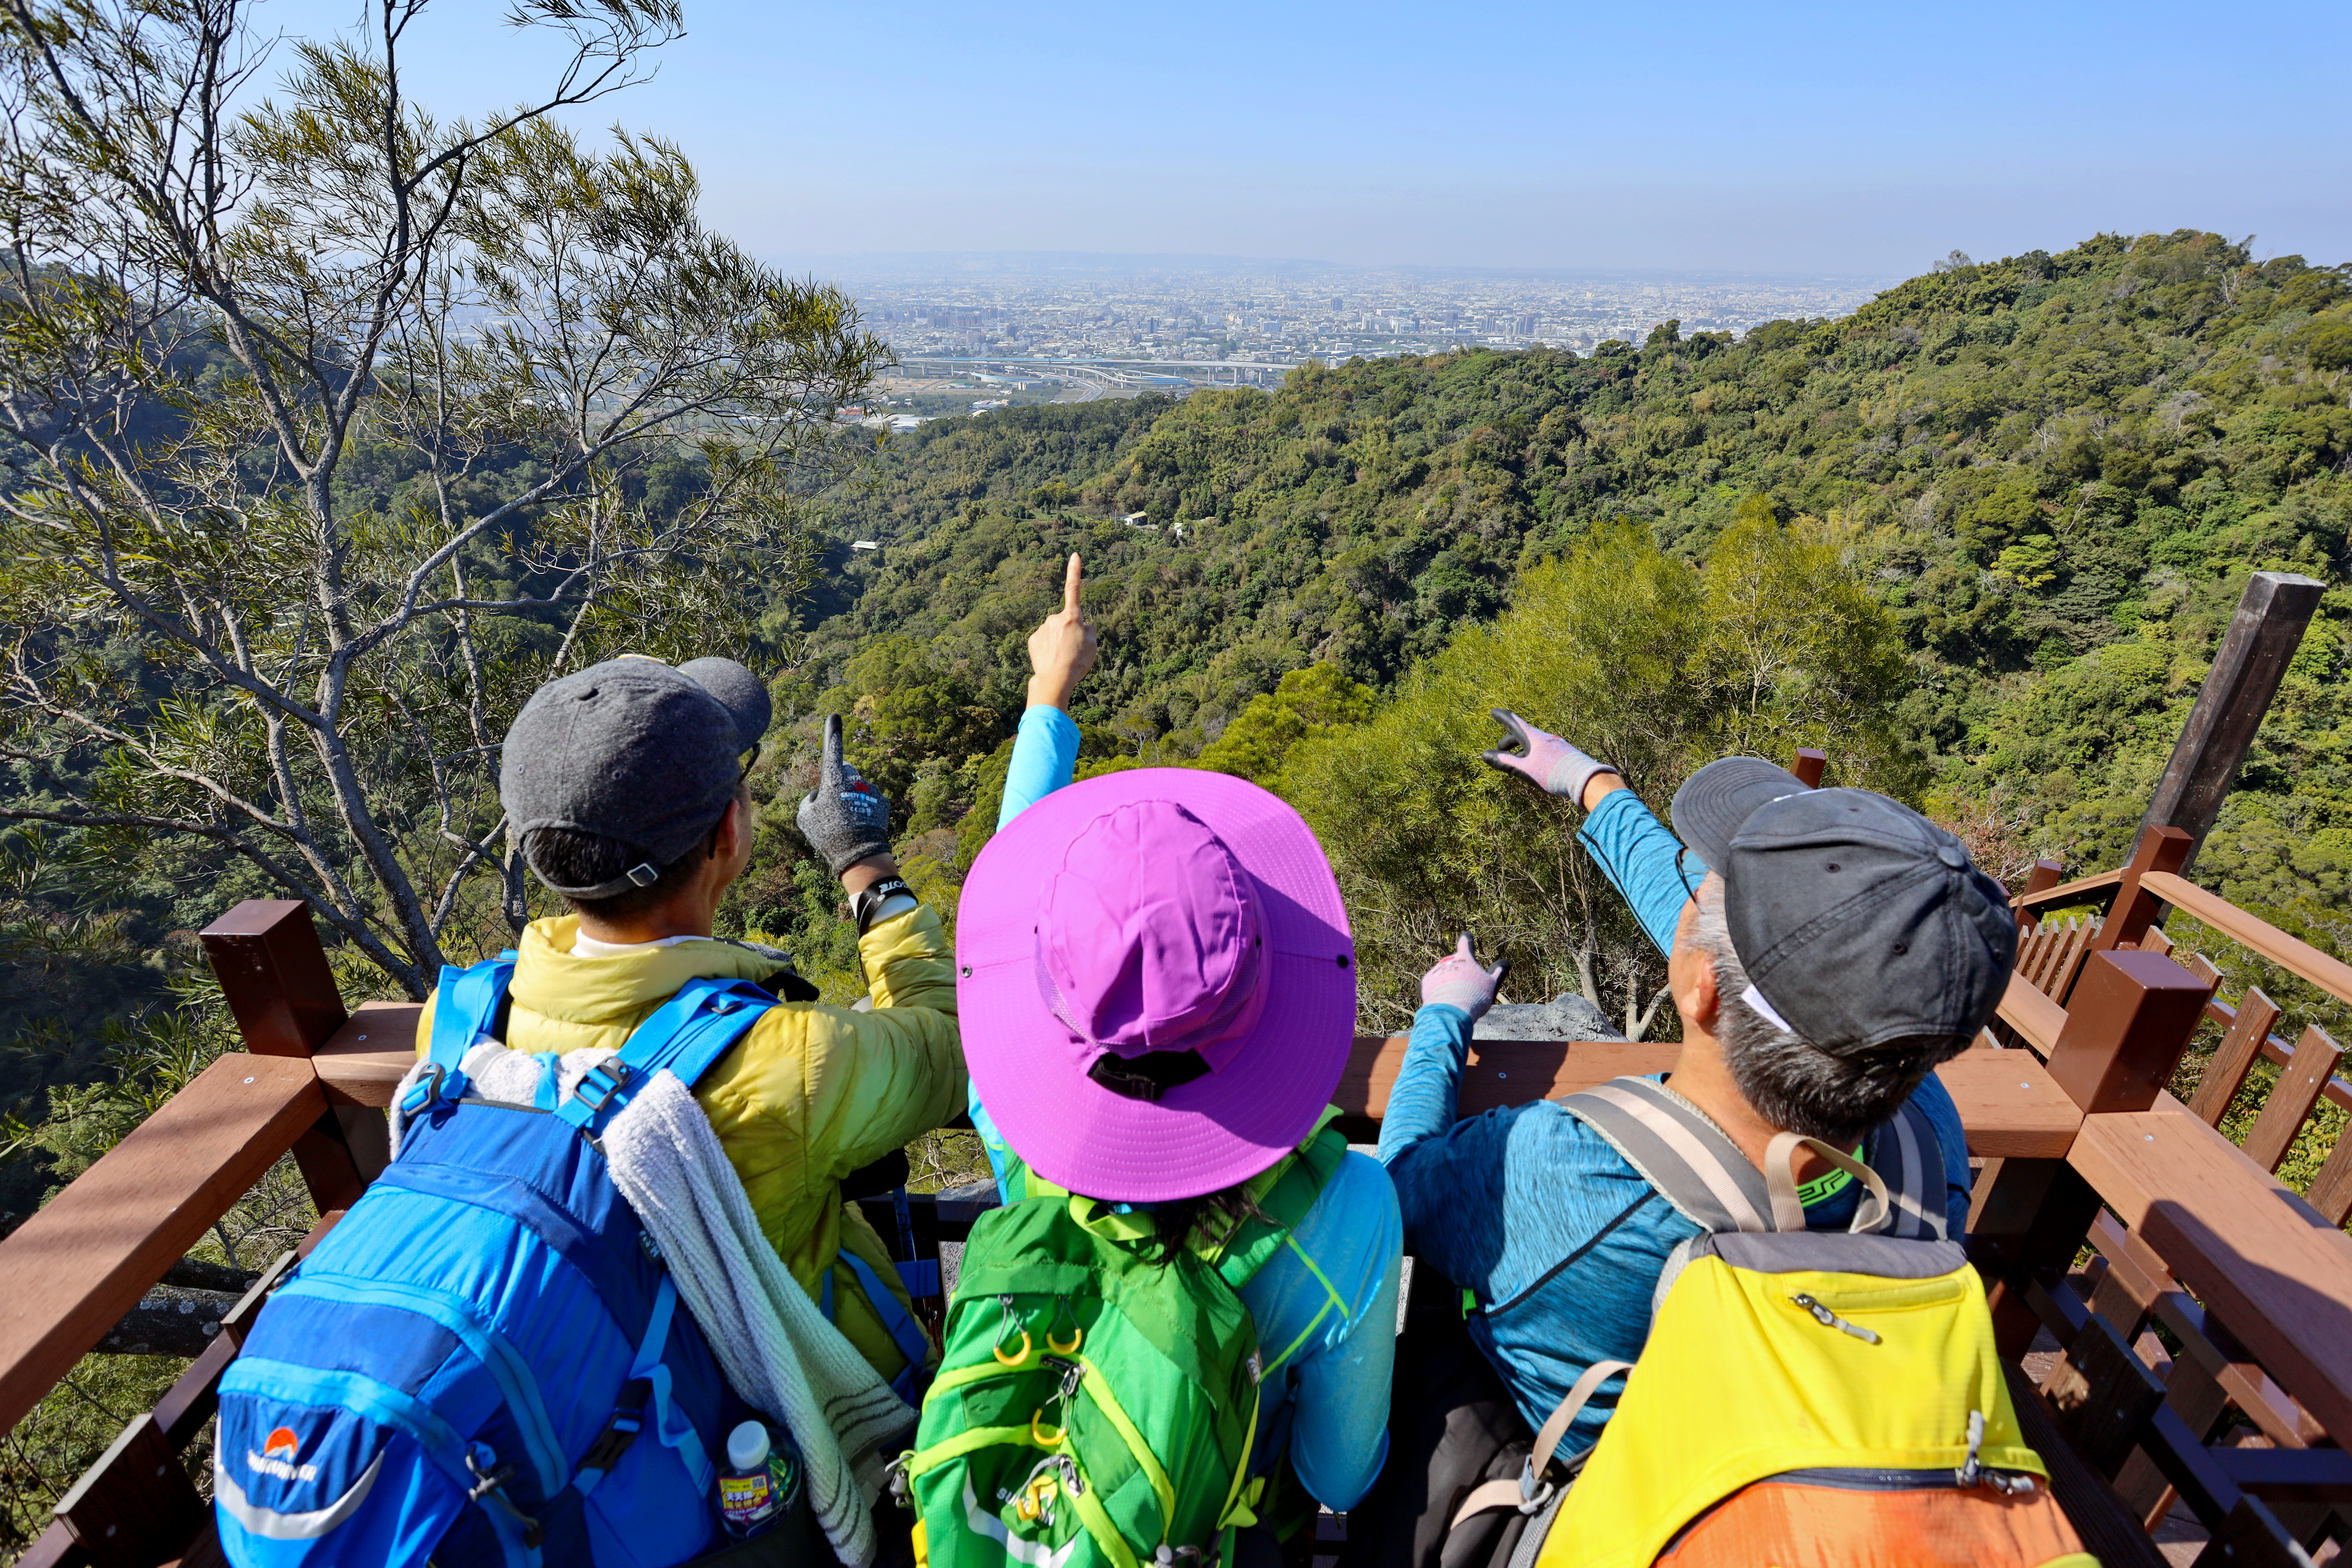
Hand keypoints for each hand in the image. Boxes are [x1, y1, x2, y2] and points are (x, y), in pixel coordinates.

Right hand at [796, 713, 891, 876]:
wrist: (859, 854)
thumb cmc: (827, 834)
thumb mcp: (805, 817)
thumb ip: (809, 800)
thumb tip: (818, 795)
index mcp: (834, 779)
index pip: (833, 749)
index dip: (833, 732)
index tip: (835, 716)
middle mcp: (854, 779)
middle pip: (846, 770)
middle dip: (840, 779)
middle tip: (834, 801)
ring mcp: (871, 790)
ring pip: (859, 787)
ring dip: (853, 797)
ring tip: (847, 821)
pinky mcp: (883, 802)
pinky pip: (870, 799)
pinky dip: (865, 808)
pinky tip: (860, 824)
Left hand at [1026, 553, 1098, 711]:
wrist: (1055, 678)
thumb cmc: (1077, 662)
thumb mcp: (1093, 645)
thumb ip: (1089, 630)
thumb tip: (1083, 625)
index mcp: (1072, 617)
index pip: (1074, 588)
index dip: (1074, 571)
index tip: (1074, 555)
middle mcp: (1055, 618)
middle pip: (1065, 621)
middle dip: (1069, 632)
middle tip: (1073, 651)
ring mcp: (1042, 628)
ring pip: (1053, 631)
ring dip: (1058, 641)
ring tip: (1062, 658)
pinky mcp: (1033, 639)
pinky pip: (1044, 640)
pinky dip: (1048, 648)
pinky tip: (1051, 659)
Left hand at [1421, 932, 1507, 1020]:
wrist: (1451, 1011)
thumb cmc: (1475, 996)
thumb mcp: (1492, 985)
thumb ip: (1498, 973)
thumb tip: (1506, 963)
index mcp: (1465, 958)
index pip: (1465, 944)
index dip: (1466, 940)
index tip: (1466, 936)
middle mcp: (1448, 961)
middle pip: (1454, 963)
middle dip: (1458, 972)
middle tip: (1466, 988)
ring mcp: (1436, 971)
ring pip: (1443, 974)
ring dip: (1448, 982)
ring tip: (1456, 998)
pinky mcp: (1426, 983)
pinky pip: (1433, 985)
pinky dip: (1438, 991)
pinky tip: (1444, 1001)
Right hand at [1482, 709, 1618, 805]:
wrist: (1586, 780)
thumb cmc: (1553, 774)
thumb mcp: (1525, 769)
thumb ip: (1505, 763)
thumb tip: (1484, 755)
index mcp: (1535, 738)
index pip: (1515, 723)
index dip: (1503, 718)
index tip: (1494, 712)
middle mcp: (1546, 738)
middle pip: (1523, 735)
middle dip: (1509, 741)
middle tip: (1500, 751)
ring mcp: (1557, 745)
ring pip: (1534, 744)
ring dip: (1521, 751)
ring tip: (1516, 764)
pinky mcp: (1564, 754)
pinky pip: (1544, 750)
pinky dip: (1533, 755)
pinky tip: (1535, 768)